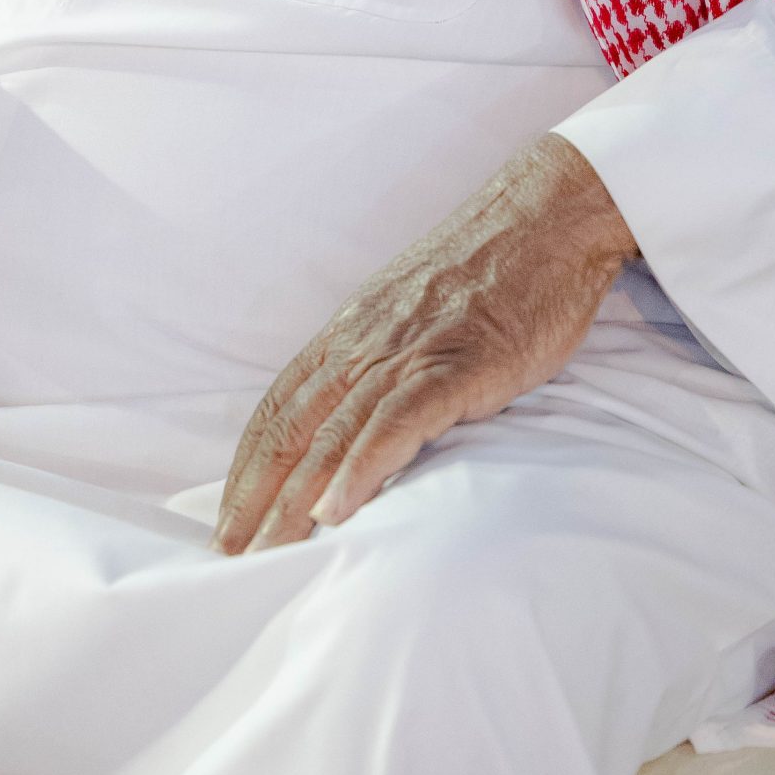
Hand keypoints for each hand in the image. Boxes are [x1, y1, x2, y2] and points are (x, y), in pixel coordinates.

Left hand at [213, 134, 634, 553]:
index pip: (280, 405)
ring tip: (271, 552)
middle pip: (292, 426)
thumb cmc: (490, 270)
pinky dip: (362, 466)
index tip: (228, 517)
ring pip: (334, 431)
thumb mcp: (417, 314)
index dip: (248, 465)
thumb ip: (385, 362)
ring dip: (296, 497)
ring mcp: (408, 351)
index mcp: (352, 331)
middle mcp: (365, 341)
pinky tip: (339, 510)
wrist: (547, 219)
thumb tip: (359, 421)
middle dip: (254, 495)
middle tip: (228, 555)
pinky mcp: (457, 364)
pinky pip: (397, 421)